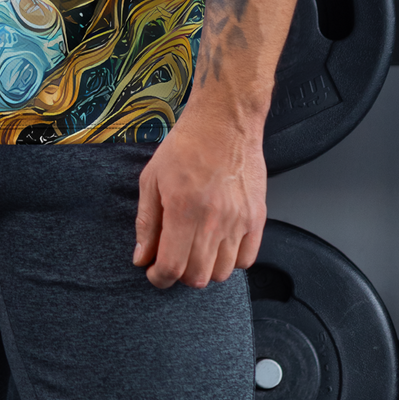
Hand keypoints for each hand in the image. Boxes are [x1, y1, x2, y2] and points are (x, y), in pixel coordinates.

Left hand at [133, 107, 266, 287]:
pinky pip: (246, 260)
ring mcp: (239, 221)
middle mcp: (213, 220)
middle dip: (180, 274)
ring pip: (222, 273)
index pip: (171, 266)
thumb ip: (147, 222)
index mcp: (182, 210)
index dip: (159, 277)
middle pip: (198, 277)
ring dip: (206, 268)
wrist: (223, 122)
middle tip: (174, 258)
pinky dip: (231, 260)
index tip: (154, 273)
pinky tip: (219, 243)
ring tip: (197, 249)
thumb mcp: (152, 178)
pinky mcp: (257, 217)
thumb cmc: (185, 146)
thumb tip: (141, 258)